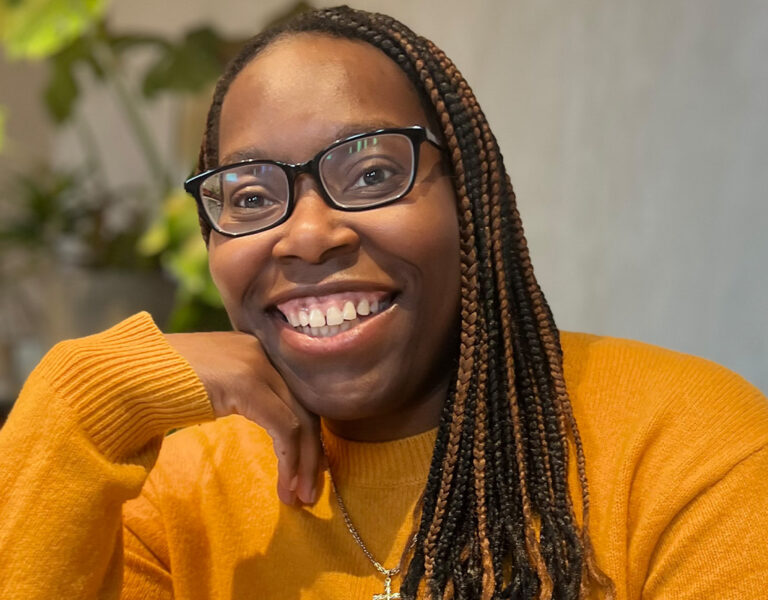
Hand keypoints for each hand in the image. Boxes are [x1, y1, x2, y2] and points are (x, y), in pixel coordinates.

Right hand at [164, 331, 321, 505]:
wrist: (120, 376)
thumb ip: (242, 398)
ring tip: (299, 497)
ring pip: (300, 419)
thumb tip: (271, 432)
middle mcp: (263, 352)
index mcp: (257, 351)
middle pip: (305, 407)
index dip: (306, 438)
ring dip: (304, 464)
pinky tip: (284, 486)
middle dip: (312, 455)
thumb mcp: (213, 391)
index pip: (296, 396)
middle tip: (310, 492)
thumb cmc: (156, 390)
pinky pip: (283, 426)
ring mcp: (256, 364)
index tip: (306, 474)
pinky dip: (289, 459)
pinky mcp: (246, 382)